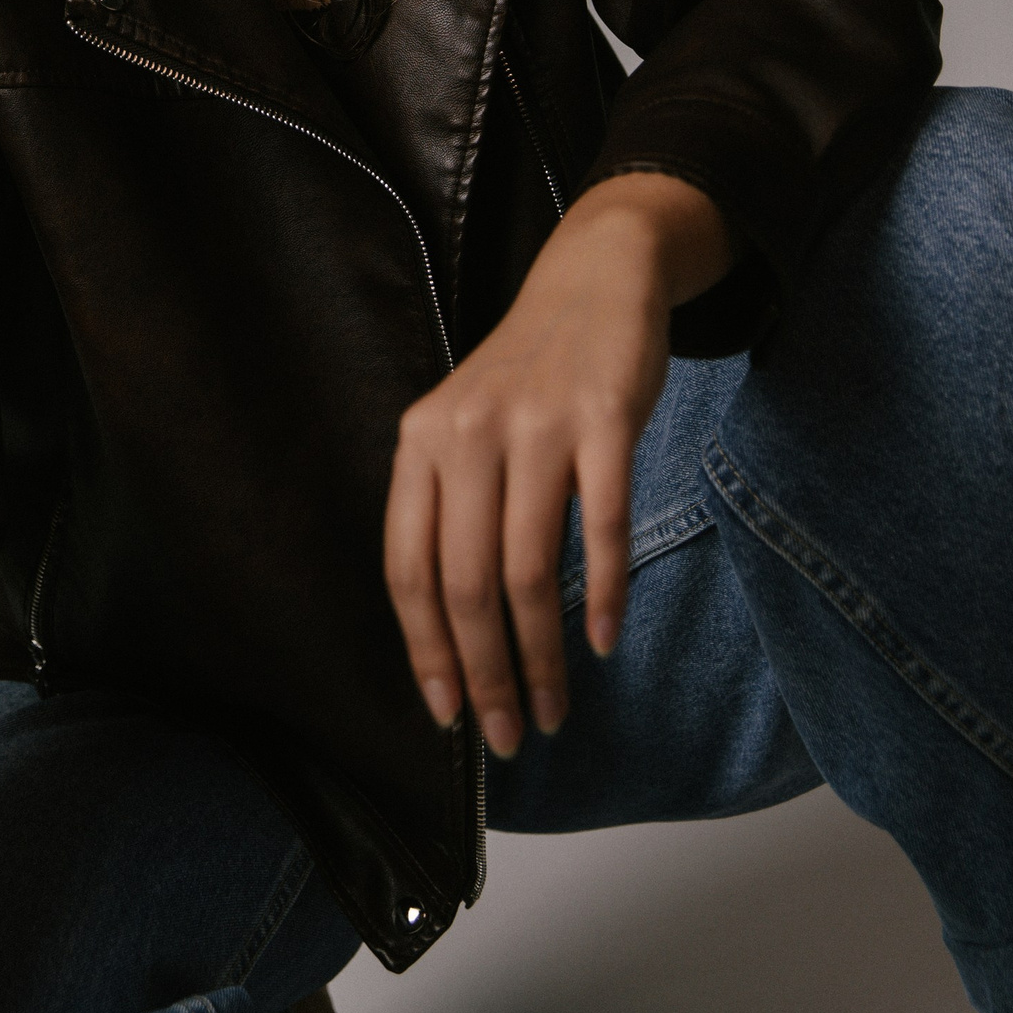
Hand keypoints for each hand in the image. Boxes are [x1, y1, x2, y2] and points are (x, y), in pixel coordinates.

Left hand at [382, 172, 733, 754]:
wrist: (593, 278)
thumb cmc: (527, 376)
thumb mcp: (464, 427)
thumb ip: (450, 508)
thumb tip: (452, 635)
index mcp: (421, 441)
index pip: (408, 568)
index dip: (425, 651)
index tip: (447, 714)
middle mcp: (467, 432)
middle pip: (466, 583)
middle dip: (486, 675)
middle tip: (511, 734)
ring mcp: (537, 424)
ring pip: (528, 569)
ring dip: (541, 656)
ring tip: (556, 707)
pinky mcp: (603, 419)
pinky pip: (600, 526)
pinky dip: (600, 594)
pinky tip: (603, 640)